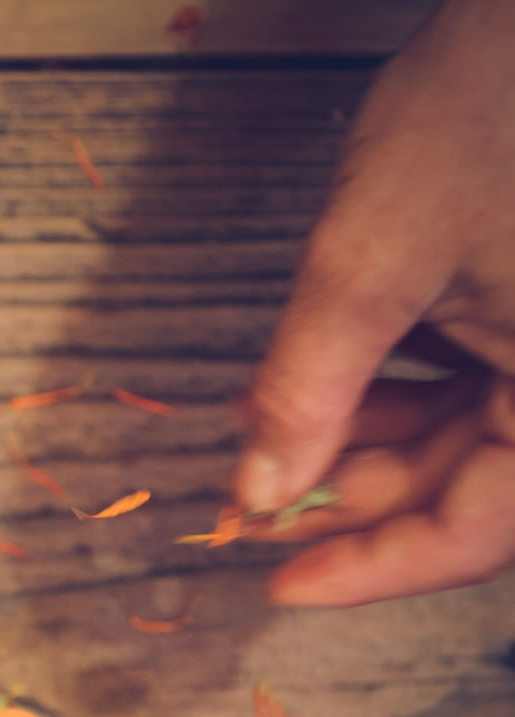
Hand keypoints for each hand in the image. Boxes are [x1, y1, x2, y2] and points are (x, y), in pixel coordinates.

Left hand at [233, 0, 514, 606]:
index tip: (278, 586)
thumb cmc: (489, 104)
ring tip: (267, 436)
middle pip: (472, 490)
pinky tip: (322, 386)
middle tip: (252, 504)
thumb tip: (257, 491)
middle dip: (354, 500)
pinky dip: (397, 391)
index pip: (478, 532)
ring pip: (469, 439)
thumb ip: (308, 389)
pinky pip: (478, 382)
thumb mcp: (368, 259)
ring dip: (366, 447)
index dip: (373, 571)